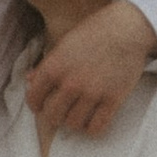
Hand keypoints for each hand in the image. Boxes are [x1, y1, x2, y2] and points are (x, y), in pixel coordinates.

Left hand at [26, 0, 155, 138]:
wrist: (127, 28)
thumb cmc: (94, 32)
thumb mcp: (64, 43)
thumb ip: (46, 65)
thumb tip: (29, 79)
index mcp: (54, 67)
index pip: (34, 98)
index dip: (36, 104)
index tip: (42, 105)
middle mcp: (70, 83)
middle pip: (52, 116)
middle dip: (54, 115)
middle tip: (62, 111)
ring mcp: (92, 93)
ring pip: (73, 124)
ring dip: (74, 121)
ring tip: (78, 114)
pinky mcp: (113, 100)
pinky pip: (96, 127)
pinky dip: (92, 128)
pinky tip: (93, 120)